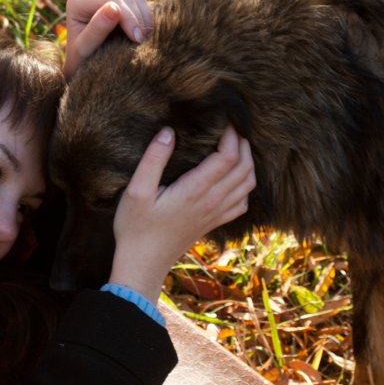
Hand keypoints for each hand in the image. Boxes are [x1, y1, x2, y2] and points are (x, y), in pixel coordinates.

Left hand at [63, 0, 151, 77]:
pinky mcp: (119, 1)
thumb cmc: (81, 62)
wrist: (83, 67)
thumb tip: (114, 8)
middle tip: (142, 44)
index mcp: (77, 1)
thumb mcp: (85, 50)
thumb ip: (96, 30)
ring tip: (142, 42)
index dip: (128, 18)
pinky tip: (143, 37)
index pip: (110, 0)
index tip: (137, 40)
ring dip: (144, 20)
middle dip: (137, 20)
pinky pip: (140, 3)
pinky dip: (146, 19)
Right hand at [109, 124, 255, 302]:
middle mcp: (212, 202)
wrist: (143, 263)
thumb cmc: (136, 227)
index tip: (223, 121)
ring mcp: (216, 214)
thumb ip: (153, 160)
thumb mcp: (136, 191)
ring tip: (235, 147)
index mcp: (195, 190)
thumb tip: (168, 132)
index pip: (228, 157)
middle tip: (230, 129)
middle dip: (242, 144)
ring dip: (248, 162)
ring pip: (248, 184)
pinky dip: (245, 185)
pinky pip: (243, 202)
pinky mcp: (214, 223)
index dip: (231, 135)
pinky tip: (233, 177)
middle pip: (244, 167)